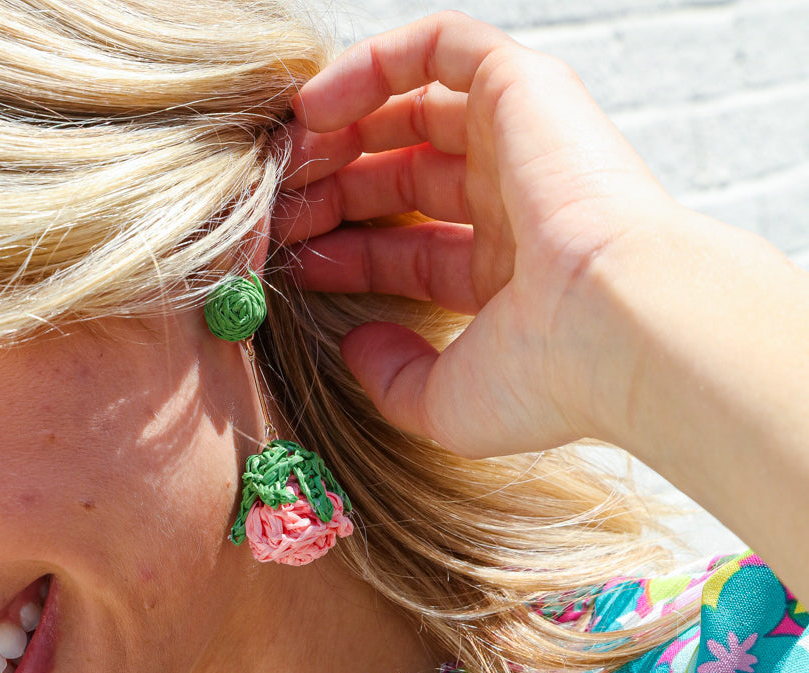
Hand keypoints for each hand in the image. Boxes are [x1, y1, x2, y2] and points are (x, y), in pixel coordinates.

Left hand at [275, 11, 680, 458]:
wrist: (615, 330)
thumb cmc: (548, 380)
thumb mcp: (448, 403)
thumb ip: (395, 378)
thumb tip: (357, 345)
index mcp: (510, 275)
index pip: (411, 250)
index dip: (348, 253)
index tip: (293, 264)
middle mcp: (519, 203)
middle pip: (404, 177)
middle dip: (335, 191)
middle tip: (280, 210)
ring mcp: (524, 142)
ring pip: (415, 109)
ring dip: (344, 130)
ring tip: (289, 158)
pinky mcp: (526, 88)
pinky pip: (439, 46)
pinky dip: (374, 63)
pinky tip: (317, 107)